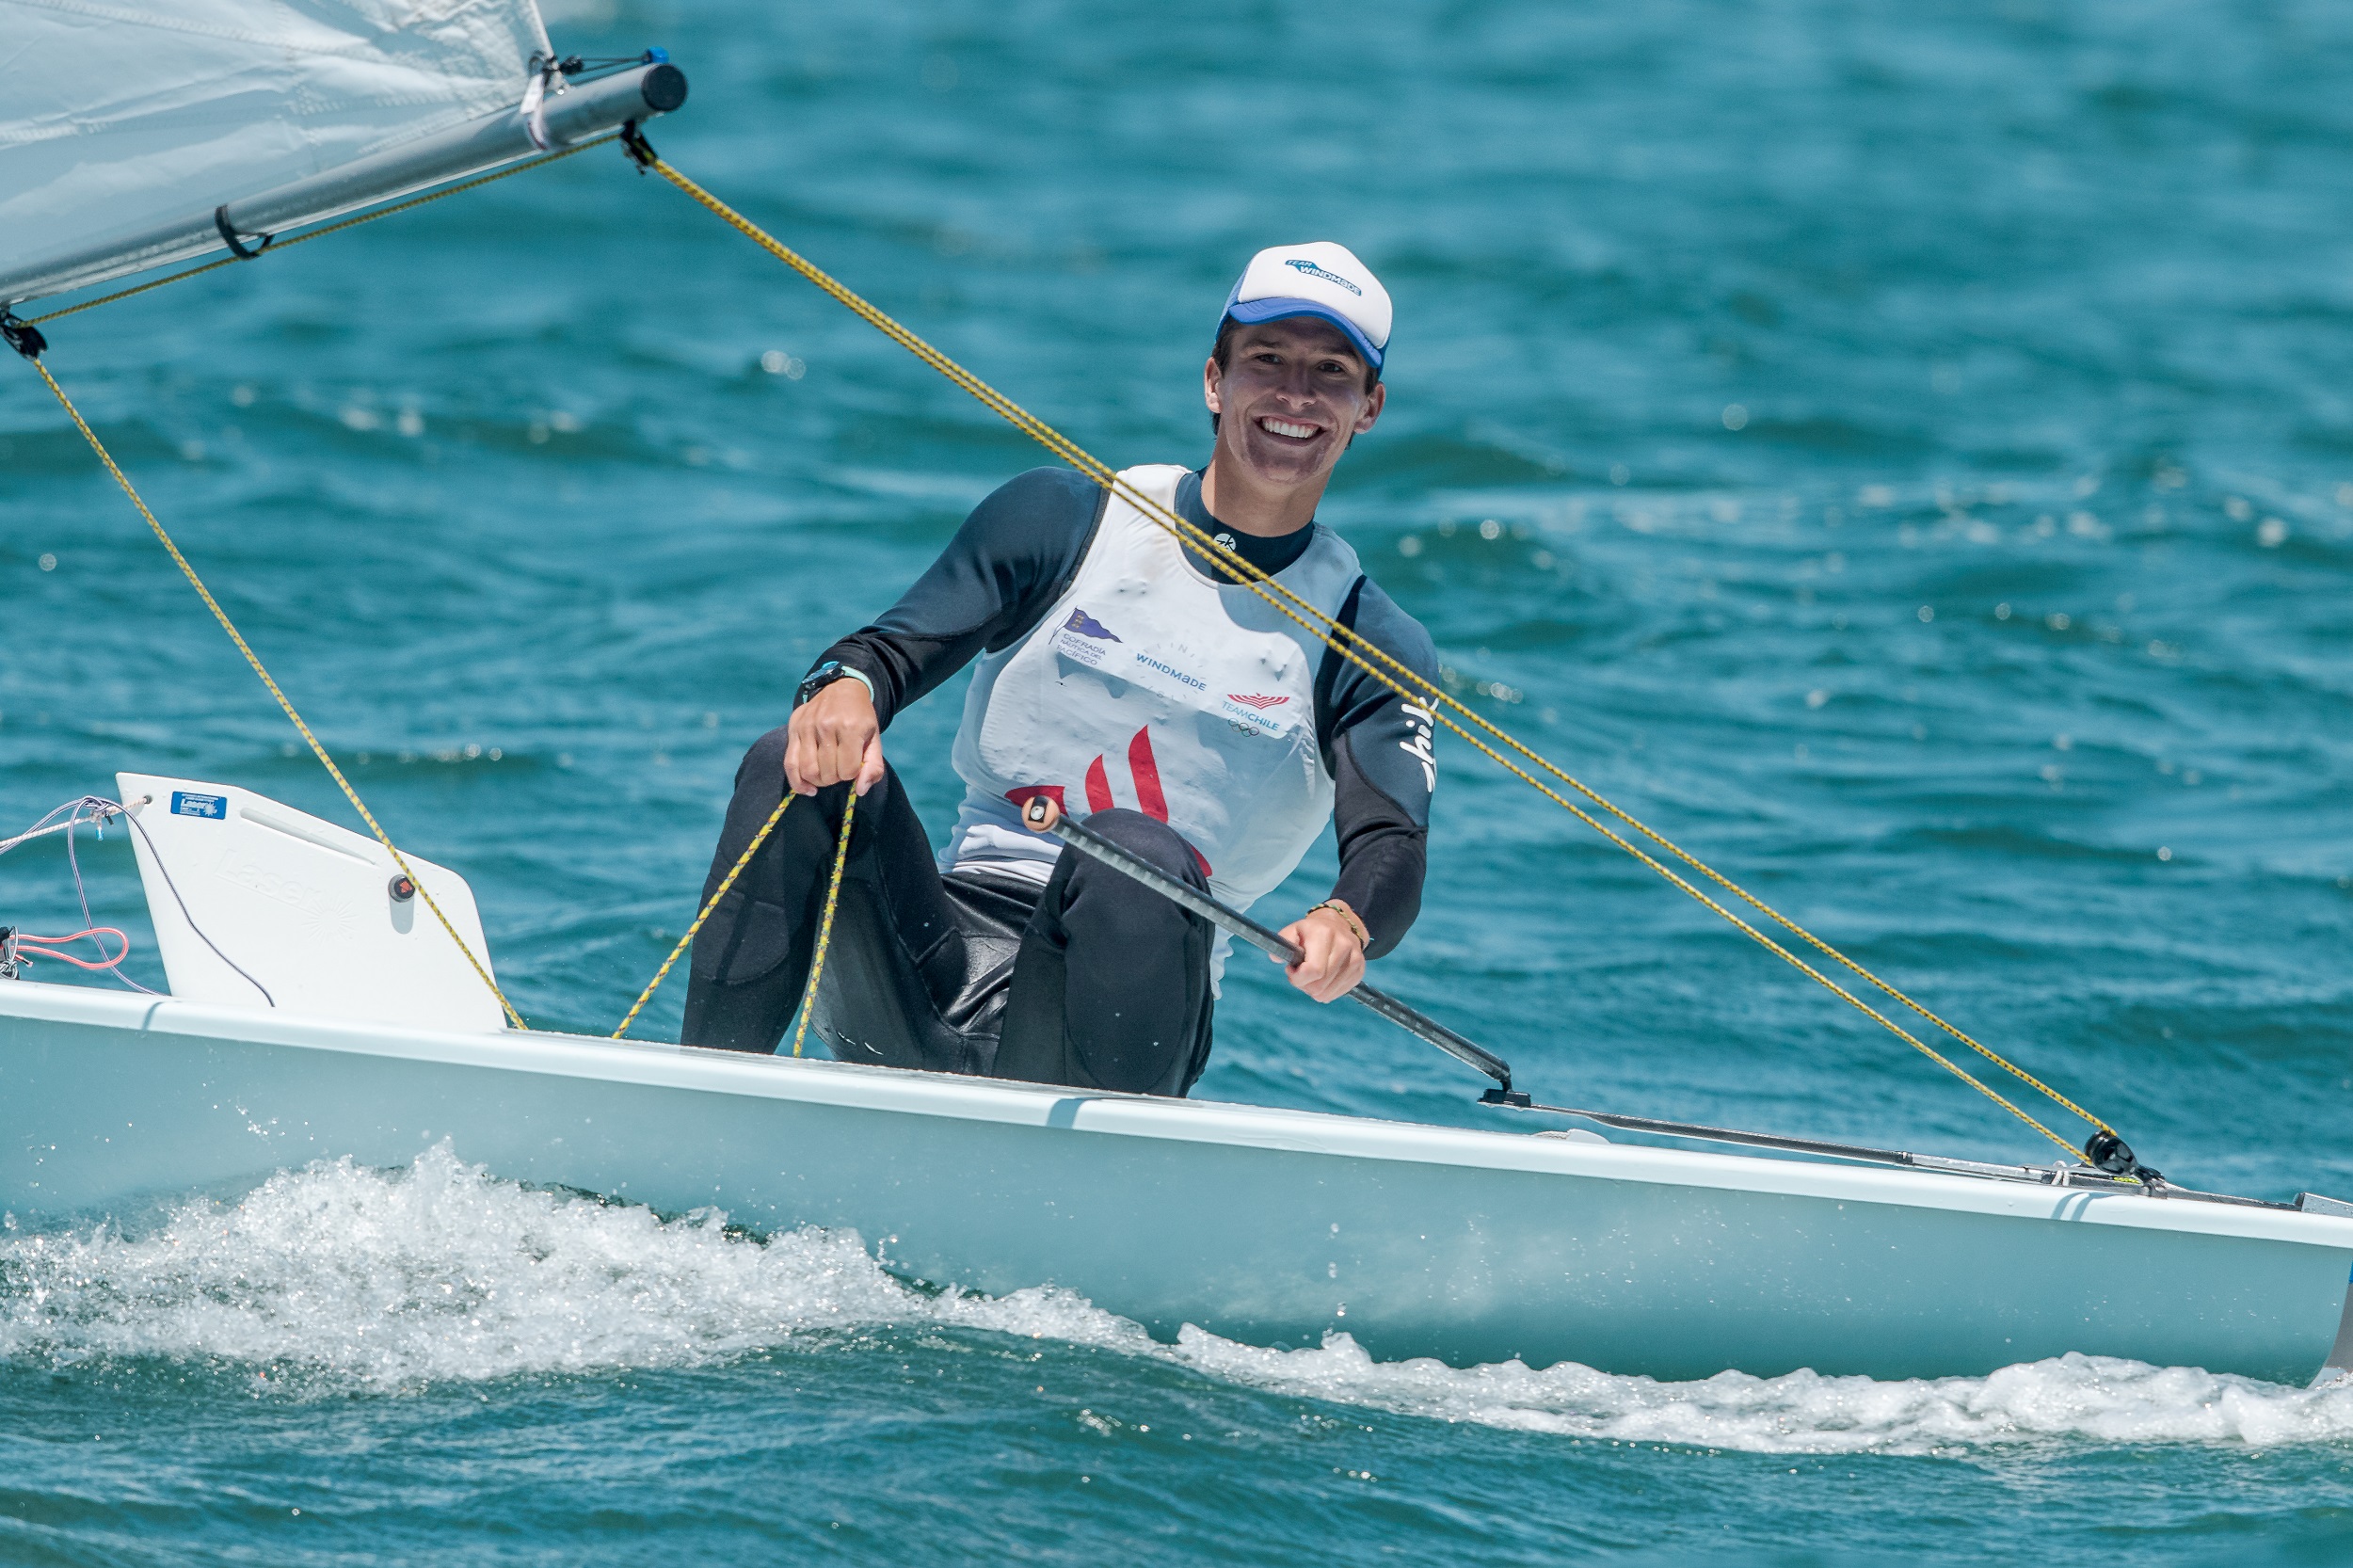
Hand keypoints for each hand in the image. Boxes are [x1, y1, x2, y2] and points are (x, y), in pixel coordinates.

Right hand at [784, 677, 883, 796]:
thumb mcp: (875, 740)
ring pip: (808, 771)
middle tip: (840, 770)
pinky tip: (808, 789)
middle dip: (836, 779)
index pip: (848, 770)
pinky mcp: (793, 728)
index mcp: (850, 728)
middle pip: (828, 773)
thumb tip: (860, 790)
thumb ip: (874, 766)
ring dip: (819, 781)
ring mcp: (807, 727)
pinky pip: (790, 764)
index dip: (852, 774)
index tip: (853, 765)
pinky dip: (798, 783)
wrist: (842, 689)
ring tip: (827, 775)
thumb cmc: (860, 718)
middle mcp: (826, 726)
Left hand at [1275, 902, 1366, 1002]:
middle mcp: (1344, 945)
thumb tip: (1276, 958)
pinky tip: (1323, 979)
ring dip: (1315, 991)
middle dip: (1304, 986)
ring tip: (1312, 976)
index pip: (1313, 971)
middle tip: (1300, 976)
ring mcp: (1355, 958)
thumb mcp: (1293, 930)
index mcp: (1325, 934)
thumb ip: (1282, 941)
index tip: (1292, 971)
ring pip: (1329, 993)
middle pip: (1320, 986)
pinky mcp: (1360, 969)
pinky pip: (1340, 993)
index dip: (1298, 978)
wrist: (1339, 924)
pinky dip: (1327, 991)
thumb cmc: (1311, 931)